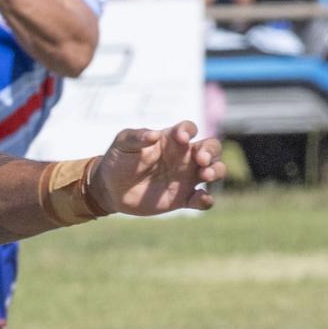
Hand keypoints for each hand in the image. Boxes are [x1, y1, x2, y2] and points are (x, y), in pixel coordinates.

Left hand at [89, 121, 224, 215]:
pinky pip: (202, 199)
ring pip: (215, 170)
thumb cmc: (118, 160)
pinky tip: (200, 199)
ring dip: (216, 171)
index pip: (189, 128)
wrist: (110, 189)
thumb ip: (136, 137)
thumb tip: (153, 135)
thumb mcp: (122, 144)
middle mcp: (182, 157)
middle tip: (200, 160)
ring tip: (204, 176)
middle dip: (211, 151)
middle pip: (211, 147)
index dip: (189, 130)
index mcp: (170, 140)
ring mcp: (185, 177)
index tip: (181, 138)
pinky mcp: (182, 198)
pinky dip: (206, 199)